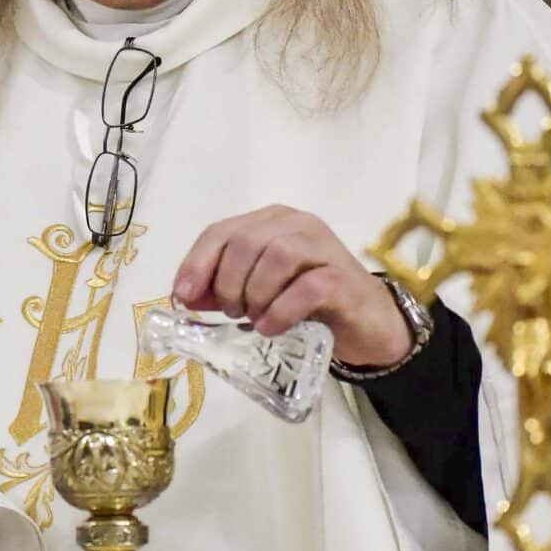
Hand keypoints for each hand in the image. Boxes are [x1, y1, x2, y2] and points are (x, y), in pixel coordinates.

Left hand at [172, 205, 409, 370]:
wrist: (367, 323)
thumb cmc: (308, 303)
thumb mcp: (258, 293)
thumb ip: (222, 289)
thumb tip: (184, 295)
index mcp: (271, 222)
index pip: (221, 231)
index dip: (197, 263)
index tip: (183, 296)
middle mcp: (297, 225)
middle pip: (246, 241)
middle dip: (229, 282)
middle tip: (234, 312)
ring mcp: (324, 248)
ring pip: (277, 257)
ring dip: (256, 294)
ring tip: (254, 318)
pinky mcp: (344, 279)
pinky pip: (307, 287)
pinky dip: (281, 310)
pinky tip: (272, 327)